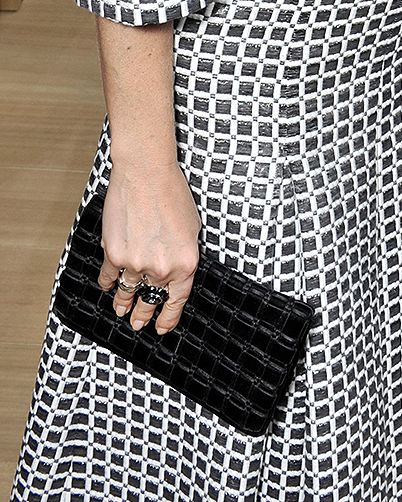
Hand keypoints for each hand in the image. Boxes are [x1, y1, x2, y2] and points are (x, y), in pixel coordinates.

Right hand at [97, 162, 200, 333]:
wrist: (147, 174)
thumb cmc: (172, 193)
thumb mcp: (192, 228)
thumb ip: (183, 254)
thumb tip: (174, 270)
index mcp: (184, 263)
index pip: (176, 301)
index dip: (168, 318)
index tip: (162, 328)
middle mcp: (160, 268)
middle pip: (150, 300)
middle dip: (143, 314)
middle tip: (138, 322)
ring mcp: (135, 263)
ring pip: (127, 291)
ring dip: (123, 303)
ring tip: (122, 310)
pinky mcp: (114, 253)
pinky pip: (109, 276)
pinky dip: (108, 283)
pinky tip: (108, 287)